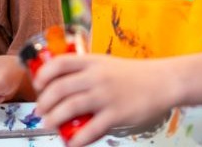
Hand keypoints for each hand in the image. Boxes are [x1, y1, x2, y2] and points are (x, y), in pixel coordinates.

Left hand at [33, 54, 177, 146]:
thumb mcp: (107, 64)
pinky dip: (77, 139)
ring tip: (49, 124)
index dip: (43, 75)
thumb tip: (62, 84)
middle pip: (59, 88)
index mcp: (92, 62)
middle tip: (40, 111)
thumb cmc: (134, 75)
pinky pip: (91, 129)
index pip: (59, 63)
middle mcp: (96, 77)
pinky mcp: (117, 114)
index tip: (37, 85)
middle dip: (44, 102)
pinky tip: (71, 143)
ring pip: (70, 107)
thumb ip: (86, 71)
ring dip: (54, 118)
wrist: (163, 82)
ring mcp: (106, 96)